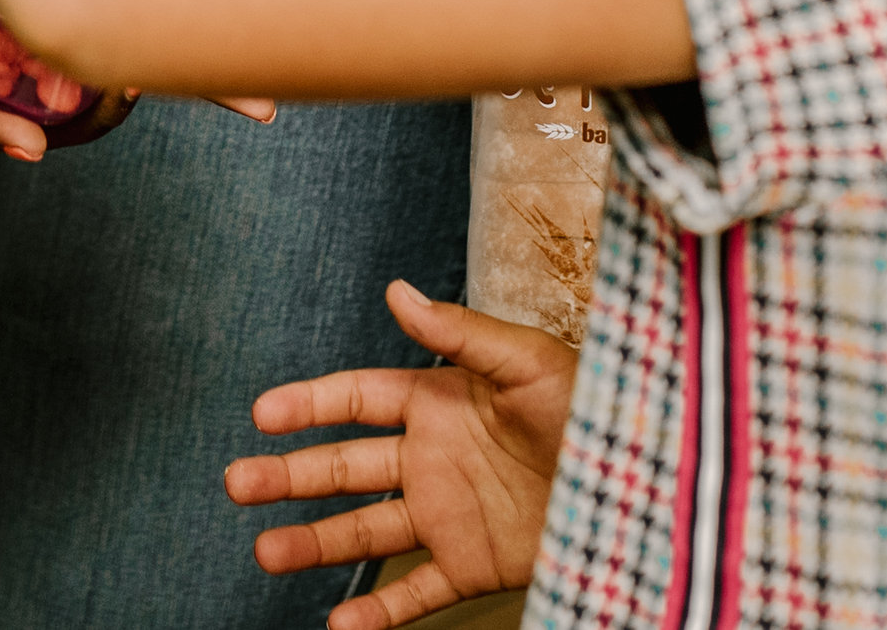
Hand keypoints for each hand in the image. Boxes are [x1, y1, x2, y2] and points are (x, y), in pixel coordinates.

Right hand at [226, 279, 575, 627]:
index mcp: (439, 401)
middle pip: (344, 466)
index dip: (308, 404)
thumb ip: (459, 332)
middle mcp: (431, 458)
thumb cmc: (597, 407)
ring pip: (364, 530)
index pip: (356, 399)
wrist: (650, 483)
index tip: (262, 414)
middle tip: (236, 483)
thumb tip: (394, 290)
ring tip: (265, 554)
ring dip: (314, 542)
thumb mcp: (530, 362)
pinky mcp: (473, 564)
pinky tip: (339, 625)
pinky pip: (416, 591)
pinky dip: (378, 613)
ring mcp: (447, 514)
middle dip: (289, 475)